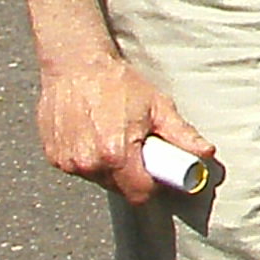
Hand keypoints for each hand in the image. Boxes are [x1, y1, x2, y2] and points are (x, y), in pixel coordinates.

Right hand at [38, 44, 209, 203]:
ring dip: (108, 167)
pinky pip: (78, 168)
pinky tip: (92, 134)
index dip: (153, 186)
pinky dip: (88, 158)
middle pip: (119, 188)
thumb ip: (181, 134)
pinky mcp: (53, 156)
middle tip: (135, 147)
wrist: (75, 64)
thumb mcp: (156, 105)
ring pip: (98, 179)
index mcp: (117, 155)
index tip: (156, 171)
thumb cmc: (117, 82)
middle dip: (131, 174)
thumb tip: (206, 153)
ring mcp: (68, 162)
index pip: (141, 195)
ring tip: (112, 136)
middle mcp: (89, 164)